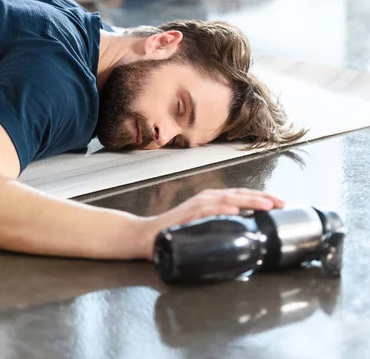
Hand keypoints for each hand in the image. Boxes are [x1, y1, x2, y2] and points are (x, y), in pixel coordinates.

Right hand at [142, 188, 284, 259]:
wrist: (149, 235)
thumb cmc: (177, 232)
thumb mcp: (204, 227)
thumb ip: (221, 227)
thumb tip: (245, 236)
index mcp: (213, 200)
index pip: (242, 196)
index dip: (261, 198)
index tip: (280, 204)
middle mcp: (208, 198)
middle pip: (240, 194)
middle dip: (263, 198)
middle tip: (281, 204)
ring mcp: (198, 204)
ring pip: (228, 199)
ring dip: (249, 201)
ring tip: (266, 205)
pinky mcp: (189, 214)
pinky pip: (209, 210)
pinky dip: (223, 209)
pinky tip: (236, 211)